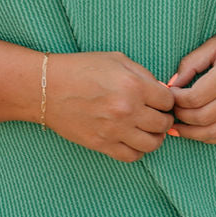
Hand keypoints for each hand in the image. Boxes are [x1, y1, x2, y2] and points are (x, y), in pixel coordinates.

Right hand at [44, 52, 174, 161]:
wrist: (47, 88)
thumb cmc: (81, 69)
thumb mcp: (116, 60)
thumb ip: (143, 75)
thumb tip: (162, 92)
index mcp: (133, 85)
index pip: (169, 101)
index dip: (167, 100)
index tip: (160, 100)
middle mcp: (127, 110)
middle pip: (163, 123)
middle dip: (163, 118)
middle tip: (155, 115)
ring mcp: (114, 130)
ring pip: (152, 144)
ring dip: (154, 137)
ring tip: (147, 129)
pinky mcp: (101, 144)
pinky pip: (132, 156)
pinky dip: (137, 150)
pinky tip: (132, 139)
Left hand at [167, 22, 215, 143]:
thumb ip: (191, 63)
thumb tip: (170, 84)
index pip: (194, 98)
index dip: (175, 99)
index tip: (168, 93)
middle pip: (201, 118)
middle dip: (179, 116)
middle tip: (170, 109)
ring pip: (213, 133)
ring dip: (190, 133)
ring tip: (176, 127)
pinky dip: (209, 137)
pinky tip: (197, 132)